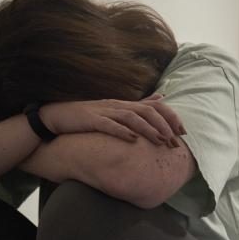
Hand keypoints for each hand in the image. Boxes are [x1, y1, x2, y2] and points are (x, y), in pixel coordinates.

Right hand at [39, 93, 186, 145]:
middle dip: (164, 126)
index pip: (154, 106)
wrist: (55, 116)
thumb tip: (162, 97)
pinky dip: (122, 132)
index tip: (183, 132)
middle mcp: (117, 105)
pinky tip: (133, 141)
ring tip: (161, 141)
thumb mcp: (116, 111)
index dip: (170, 117)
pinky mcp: (91, 120)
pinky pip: (108, 125)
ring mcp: (104, 111)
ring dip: (148, 130)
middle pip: (147, 112)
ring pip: (131, 118)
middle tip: (175, 142)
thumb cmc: (87, 117)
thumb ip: (139, 105)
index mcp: (124, 104)